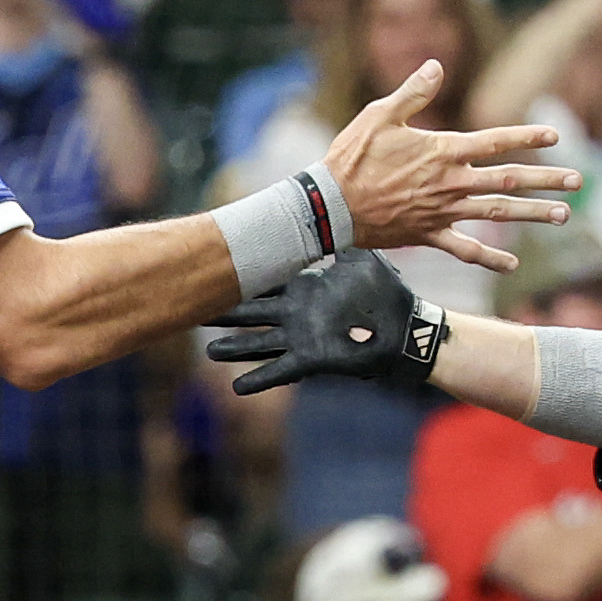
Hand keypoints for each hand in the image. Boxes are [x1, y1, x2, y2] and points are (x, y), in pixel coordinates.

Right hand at [209, 251, 441, 393]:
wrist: (406, 329)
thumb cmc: (386, 294)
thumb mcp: (362, 258)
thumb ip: (340, 240)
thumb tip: (327, 213)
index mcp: (305, 288)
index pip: (265, 281)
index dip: (242, 277)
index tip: (217, 269)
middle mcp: (296, 313)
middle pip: (251, 312)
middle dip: (225, 311)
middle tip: (196, 309)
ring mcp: (300, 337)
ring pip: (257, 342)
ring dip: (233, 348)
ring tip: (209, 352)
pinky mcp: (310, 359)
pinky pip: (278, 370)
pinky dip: (259, 379)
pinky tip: (237, 387)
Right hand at [320, 61, 574, 272]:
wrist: (329, 206)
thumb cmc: (351, 158)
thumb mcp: (379, 115)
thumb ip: (413, 92)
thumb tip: (436, 65)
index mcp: (442, 151)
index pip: (495, 141)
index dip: (526, 137)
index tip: (555, 135)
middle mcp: (450, 182)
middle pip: (508, 180)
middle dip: (546, 180)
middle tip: (578, 182)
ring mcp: (442, 212)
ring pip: (496, 213)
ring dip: (532, 214)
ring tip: (562, 216)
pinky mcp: (428, 235)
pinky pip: (464, 250)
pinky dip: (490, 257)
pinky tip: (513, 264)